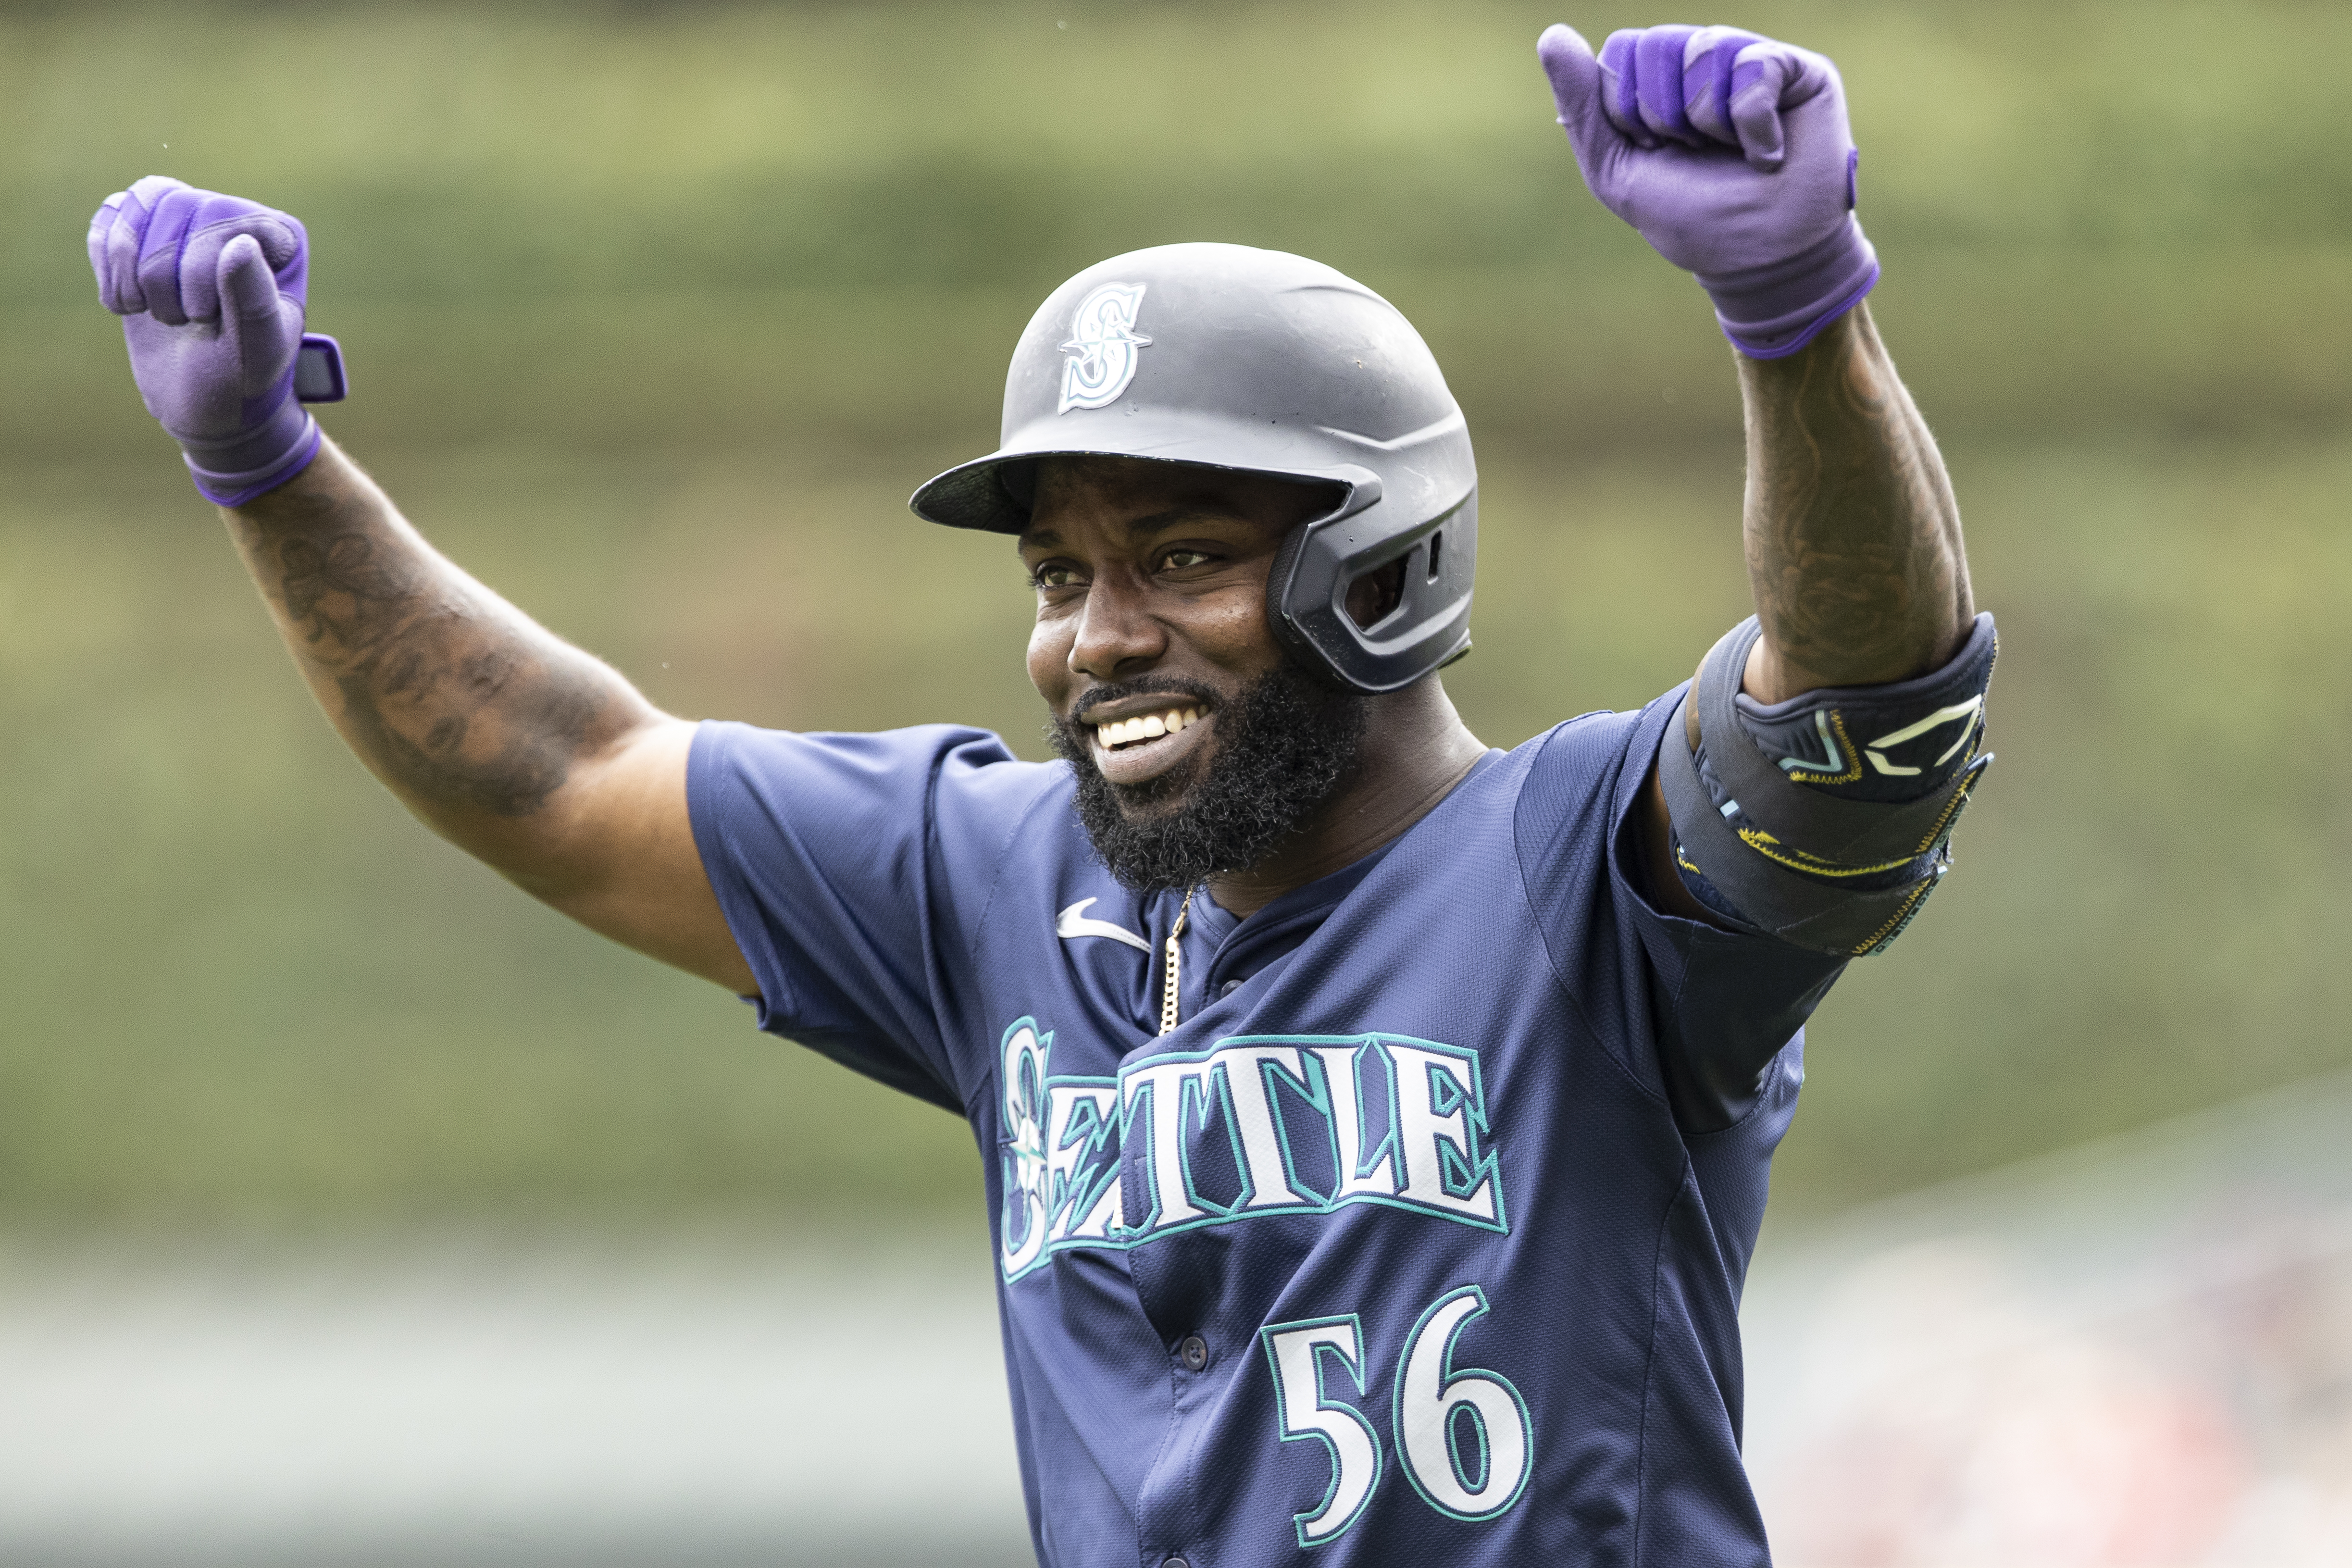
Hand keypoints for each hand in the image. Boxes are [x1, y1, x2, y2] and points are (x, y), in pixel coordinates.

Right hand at [88, 175, 321, 504]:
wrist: (206, 400)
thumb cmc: (243, 377)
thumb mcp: (257, 350)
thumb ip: (255, 301)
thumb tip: (242, 243)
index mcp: (279, 237)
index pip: (222, 213)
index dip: (197, 266)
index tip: (204, 318)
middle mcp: (237, 217)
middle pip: (174, 204)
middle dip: (161, 272)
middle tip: (179, 321)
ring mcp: (189, 221)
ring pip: (139, 202)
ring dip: (129, 267)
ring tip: (149, 311)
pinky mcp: (147, 234)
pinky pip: (110, 214)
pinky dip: (106, 261)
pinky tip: (126, 300)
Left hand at [1538, 24, 1877, 357]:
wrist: (1757, 257)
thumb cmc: (1690, 216)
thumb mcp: (1616, 169)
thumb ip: (1582, 105)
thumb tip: (1552, 34)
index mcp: (1658, 80)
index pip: (1621, 51)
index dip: (1628, 109)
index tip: (1655, 151)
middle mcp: (1703, 59)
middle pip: (1656, 43)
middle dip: (1664, 115)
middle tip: (1696, 154)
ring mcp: (1750, 58)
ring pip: (1703, 49)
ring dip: (1707, 123)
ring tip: (1734, 155)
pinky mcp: (1798, 70)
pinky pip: (1754, 65)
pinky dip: (1752, 125)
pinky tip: (1768, 153)